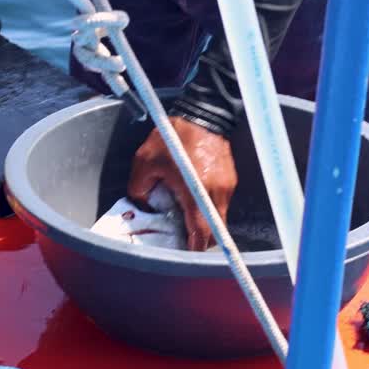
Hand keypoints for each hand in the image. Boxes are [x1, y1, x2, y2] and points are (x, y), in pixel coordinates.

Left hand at [128, 116, 236, 251]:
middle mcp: (217, 194)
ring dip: (204, 222)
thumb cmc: (173, 137)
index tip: (185, 253)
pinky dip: (208, 208)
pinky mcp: (230, 180)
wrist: (204, 114)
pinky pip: (220, 203)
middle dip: (199, 238)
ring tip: (185, 218)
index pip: (202, 232)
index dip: (194, 248)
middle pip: (214, 230)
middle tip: (182, 239)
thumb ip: (139, 188)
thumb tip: (142, 205)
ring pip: (218, 217)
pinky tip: (193, 199)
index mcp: (196, 192)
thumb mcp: (144, 161)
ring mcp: (227, 187)